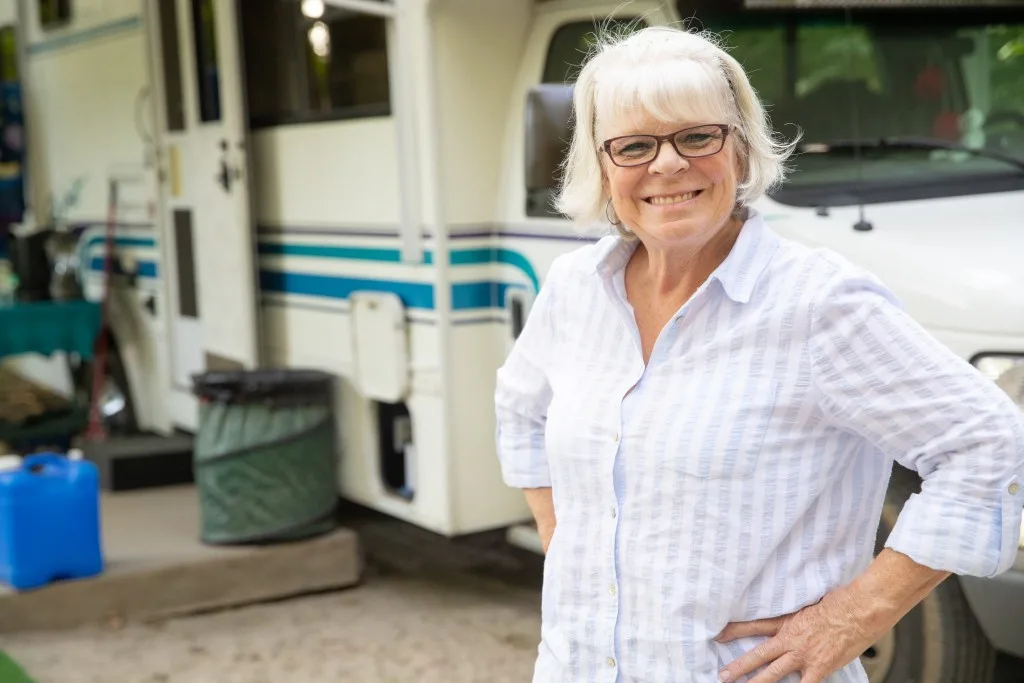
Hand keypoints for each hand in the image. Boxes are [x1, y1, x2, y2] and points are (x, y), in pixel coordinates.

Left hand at [714, 590, 878, 682]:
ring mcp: (803, 655)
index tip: (719, 636)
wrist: (859, 608)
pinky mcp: (819, 668)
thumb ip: (798, 614)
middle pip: (759, 654)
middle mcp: (791, 639)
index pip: (754, 626)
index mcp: (787, 622)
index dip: (735, 631)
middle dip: (739, 666)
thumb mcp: (810, 603)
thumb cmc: (840, 602)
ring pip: (774, 673)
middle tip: (722, 675)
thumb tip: (796, 616)